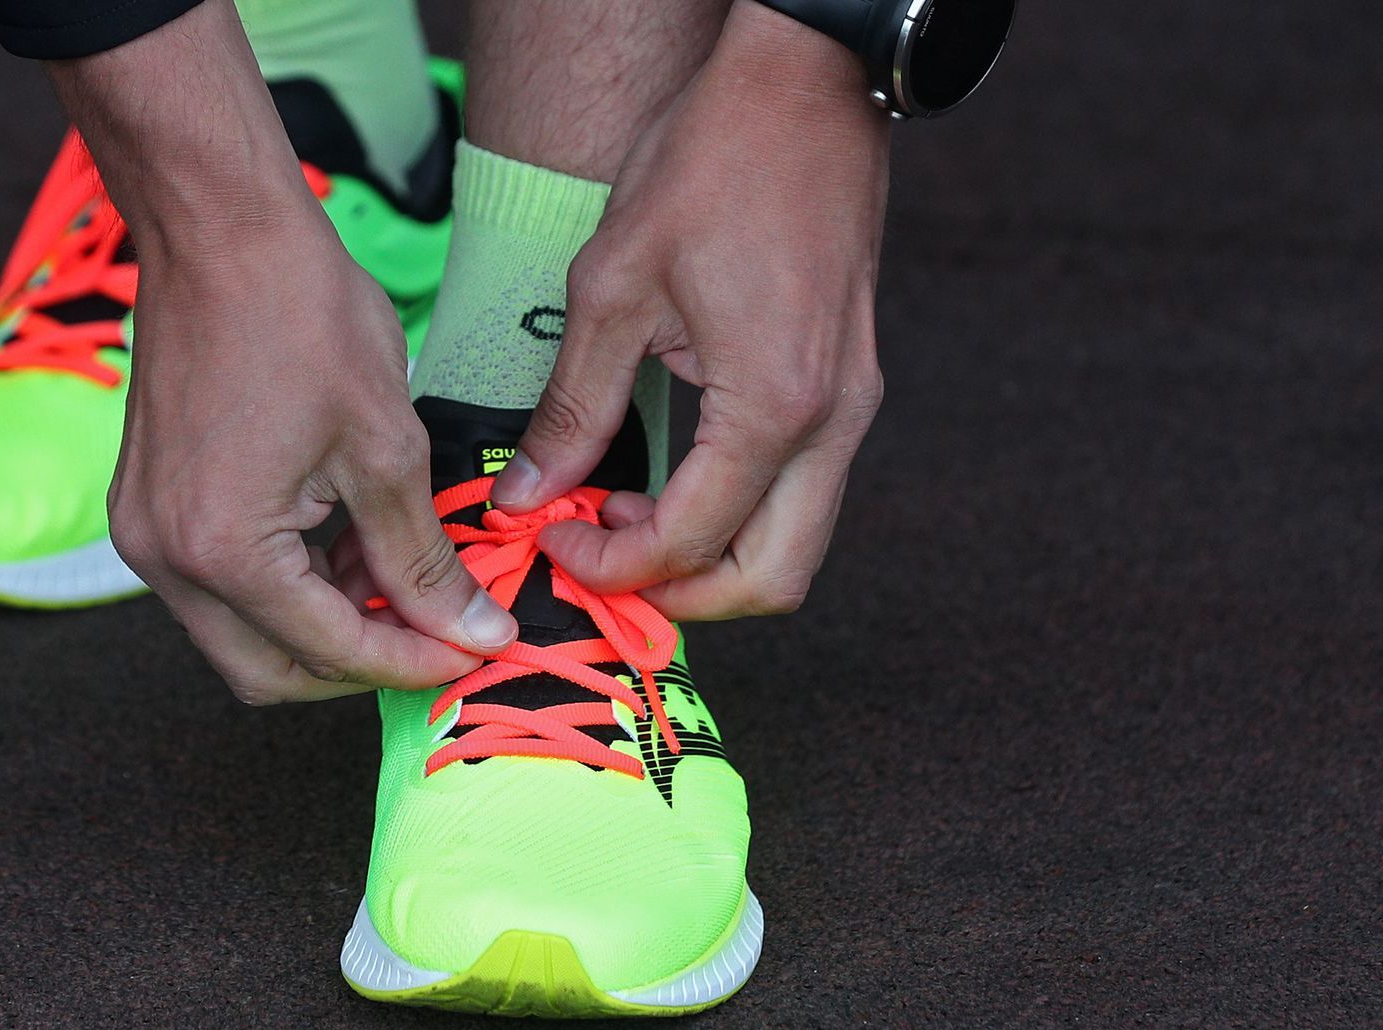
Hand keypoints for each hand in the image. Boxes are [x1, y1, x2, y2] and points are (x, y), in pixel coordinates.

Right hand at [51, 5, 516, 703]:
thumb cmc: (300, 313)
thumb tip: (471, 634)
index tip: (475, 650)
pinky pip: (220, 585)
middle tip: (435, 628)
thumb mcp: (386, 447)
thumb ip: (423, 559)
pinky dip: (286, 584)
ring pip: (244, 635)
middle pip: (271, 673)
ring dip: (323, 624)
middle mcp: (165, 559)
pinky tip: (346, 539)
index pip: (330, 653)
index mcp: (222, 550)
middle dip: (359, 662)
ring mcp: (146, 533)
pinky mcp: (148, 506)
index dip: (413, 661)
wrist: (218, 226)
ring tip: (398, 569)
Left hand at [491, 0, 889, 619]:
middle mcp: (831, 421)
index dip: (613, 563)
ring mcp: (852, 406)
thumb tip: (530, 492)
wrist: (804, 82)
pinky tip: (670, 477)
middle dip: (682, 594)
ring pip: (795, 542)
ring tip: (627, 515)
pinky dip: (738, 512)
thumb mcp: (614, 285)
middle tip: (600, 557)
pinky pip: (802, 492)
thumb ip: (574, 405)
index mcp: (773, 404)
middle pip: (773, 579)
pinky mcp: (850, 386)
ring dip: (712, 556)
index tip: (553, 540)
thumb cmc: (713, 162)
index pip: (693, 541)